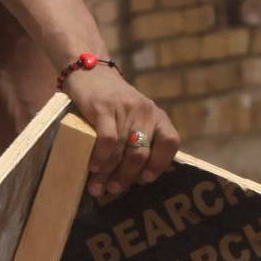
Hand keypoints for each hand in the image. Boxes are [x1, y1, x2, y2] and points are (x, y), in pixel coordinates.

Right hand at [62, 65, 179, 199]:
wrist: (90, 71)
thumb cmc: (113, 102)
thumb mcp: (134, 116)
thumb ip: (140, 138)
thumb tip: (134, 177)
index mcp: (157, 116)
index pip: (170, 142)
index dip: (160, 164)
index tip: (145, 179)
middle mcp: (145, 111)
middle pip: (142, 153)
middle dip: (127, 177)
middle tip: (114, 190)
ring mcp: (125, 109)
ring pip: (121, 150)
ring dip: (108, 173)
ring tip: (97, 187)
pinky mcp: (103, 108)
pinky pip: (107, 140)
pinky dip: (100, 158)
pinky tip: (93, 167)